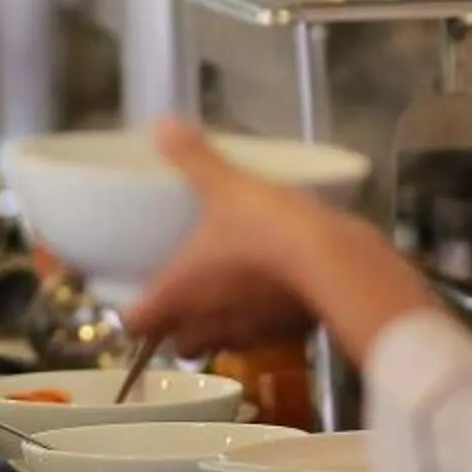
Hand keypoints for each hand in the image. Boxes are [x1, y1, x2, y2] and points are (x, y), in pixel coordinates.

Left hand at [119, 121, 336, 356]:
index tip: (137, 300)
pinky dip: (258, 326)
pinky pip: (262, 340)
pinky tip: (266, 299)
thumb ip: (193, 158)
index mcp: (179, 293)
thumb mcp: (226, 185)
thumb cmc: (266, 228)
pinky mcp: (287, 337)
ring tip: (223, 300)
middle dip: (175, 329)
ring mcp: (249, 335)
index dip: (133, 314)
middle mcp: (207, 323)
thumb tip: (161, 125)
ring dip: (215, 330)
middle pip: (177, 345)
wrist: (338, 264)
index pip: (136, 323)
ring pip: (218, 346)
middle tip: (181, 299)